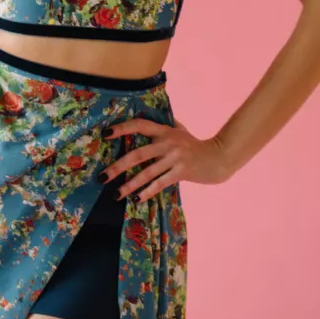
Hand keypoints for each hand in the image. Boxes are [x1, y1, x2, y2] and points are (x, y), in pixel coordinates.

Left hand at [101, 115, 232, 202]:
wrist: (217, 158)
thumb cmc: (194, 145)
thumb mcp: (180, 130)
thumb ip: (164, 126)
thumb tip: (146, 119)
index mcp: (165, 130)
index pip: (139, 125)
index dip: (122, 128)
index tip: (104, 134)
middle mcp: (168, 142)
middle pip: (138, 154)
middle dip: (118, 167)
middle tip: (102, 176)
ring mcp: (175, 158)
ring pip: (147, 173)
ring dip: (129, 185)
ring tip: (115, 194)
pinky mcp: (181, 172)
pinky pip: (160, 183)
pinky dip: (147, 192)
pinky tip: (136, 199)